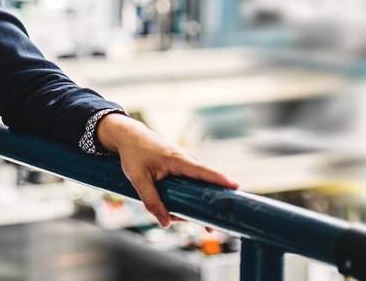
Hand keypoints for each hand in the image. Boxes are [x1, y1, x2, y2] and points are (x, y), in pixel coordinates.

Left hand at [96, 113, 237, 226]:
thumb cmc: (134, 154)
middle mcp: (186, 161)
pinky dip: (187, 198)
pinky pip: (190, 185)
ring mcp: (185, 164)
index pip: (203, 171)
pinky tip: (176, 211)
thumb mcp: (138, 179)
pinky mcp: (181, 168)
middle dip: (208, 206)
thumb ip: (151, 200)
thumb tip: (165, 223)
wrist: (129, 137)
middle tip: (210, 228)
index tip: (235, 187)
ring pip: (197, 188)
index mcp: (178, 160)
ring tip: (183, 219)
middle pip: (205, 185)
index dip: (220, 179)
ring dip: (193, 205)